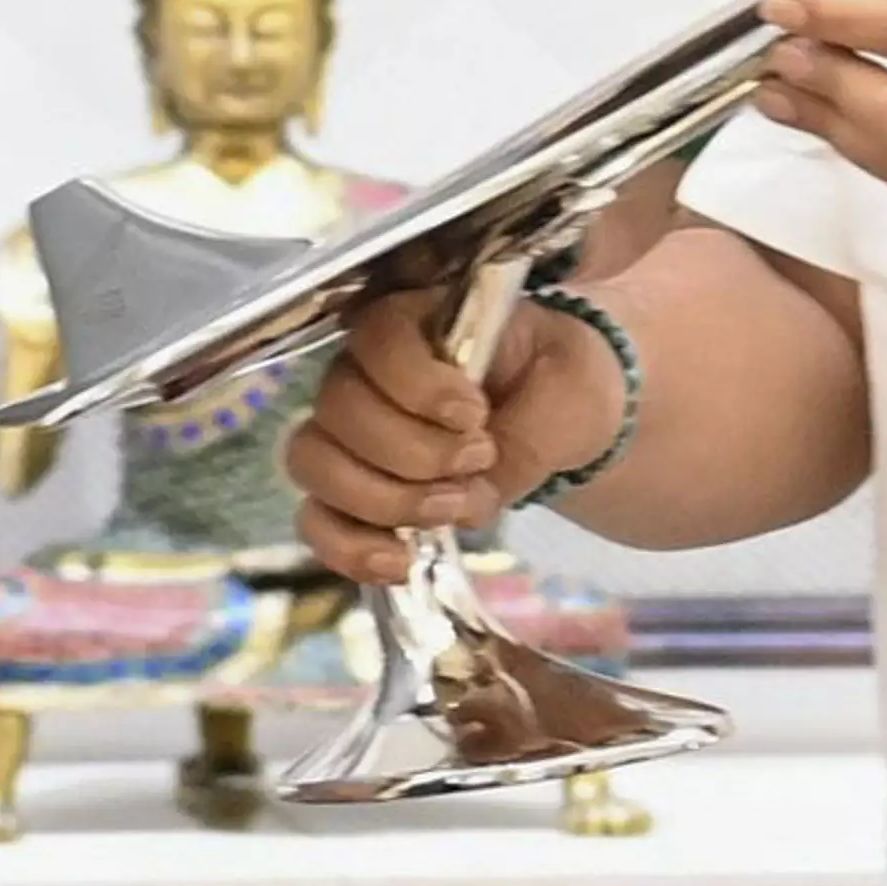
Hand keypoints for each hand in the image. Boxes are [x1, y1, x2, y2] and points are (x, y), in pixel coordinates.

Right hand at [283, 280, 628, 585]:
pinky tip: (400, 562)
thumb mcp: (570, 387)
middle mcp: (363, 373)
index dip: (416, 385)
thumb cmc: (559, 382)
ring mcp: (346, 435)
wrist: (561, 420)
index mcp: (416, 323)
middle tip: (479, 460)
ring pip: (316, 465)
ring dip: (383, 501)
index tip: (474, 414)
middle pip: (339, 409)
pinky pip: (316, 523)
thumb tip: (475, 493)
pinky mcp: (347, 495)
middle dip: (411, 453)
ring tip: (453, 509)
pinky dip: (351, 549)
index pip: (377, 339)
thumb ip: (529, 432)